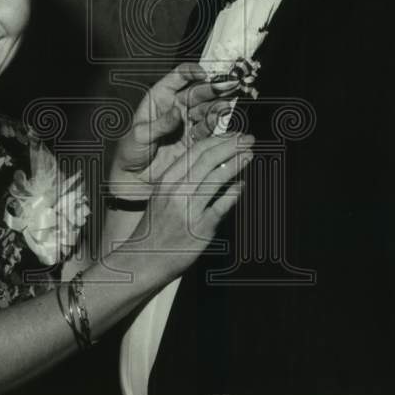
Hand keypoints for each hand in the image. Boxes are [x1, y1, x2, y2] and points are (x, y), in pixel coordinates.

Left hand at [109, 63, 237, 200]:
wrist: (135, 177)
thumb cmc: (130, 151)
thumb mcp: (140, 135)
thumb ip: (160, 123)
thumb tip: (177, 111)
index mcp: (159, 97)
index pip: (177, 77)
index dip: (192, 72)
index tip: (204, 74)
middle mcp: (175, 106)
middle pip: (197, 91)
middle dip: (212, 87)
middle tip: (227, 85)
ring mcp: (186, 122)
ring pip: (205, 108)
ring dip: (217, 104)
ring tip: (224, 105)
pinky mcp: (194, 138)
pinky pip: (207, 128)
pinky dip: (215, 123)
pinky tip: (220, 118)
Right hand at [120, 132, 253, 281]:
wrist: (144, 259)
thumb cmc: (156, 227)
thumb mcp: (162, 196)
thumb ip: (182, 179)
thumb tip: (212, 162)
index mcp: (166, 180)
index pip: (195, 151)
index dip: (218, 140)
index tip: (233, 135)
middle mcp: (176, 191)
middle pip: (208, 160)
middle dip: (231, 146)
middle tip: (248, 139)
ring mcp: (189, 210)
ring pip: (217, 178)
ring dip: (236, 163)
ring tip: (249, 155)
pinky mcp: (200, 228)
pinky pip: (222, 205)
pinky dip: (234, 192)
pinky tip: (242, 185)